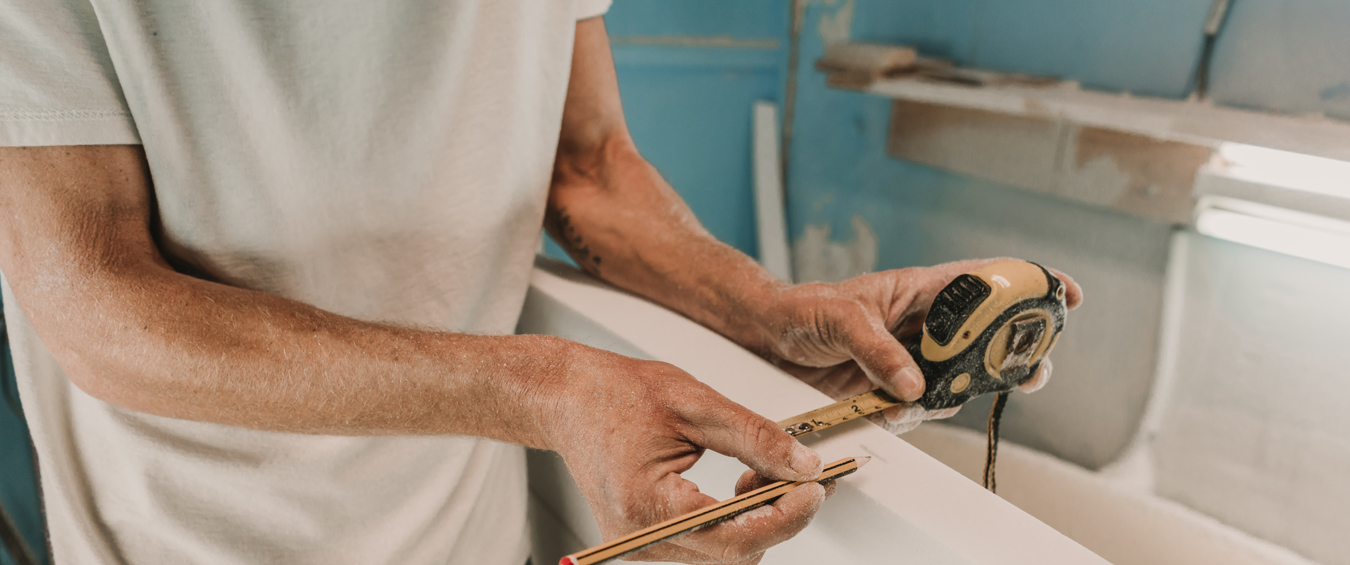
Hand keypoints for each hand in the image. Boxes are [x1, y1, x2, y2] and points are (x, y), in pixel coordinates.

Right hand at [539, 346, 833, 563]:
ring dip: (756, 522)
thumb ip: (756, 438)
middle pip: (734, 554)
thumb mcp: (697, 405)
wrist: (570, 399)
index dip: (785, 517)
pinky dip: (735, 523)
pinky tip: (740, 488)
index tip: (817, 489)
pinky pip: (707, 548)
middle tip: (802, 476)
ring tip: (761, 475)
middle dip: (777, 517)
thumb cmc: (618, 395)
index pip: (733, 534)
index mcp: (647, 505)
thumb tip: (804, 467)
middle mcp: (641, 539)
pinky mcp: (648, 542)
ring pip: (725, 555)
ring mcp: (641, 547)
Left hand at [756, 259, 1082, 434]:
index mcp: (920, 290)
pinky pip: (924, 407)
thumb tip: (913, 384)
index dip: (1028, 282)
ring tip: (966, 395)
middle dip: (1018, 351)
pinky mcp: (895, 390)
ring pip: (963, 376)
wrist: (767, 341)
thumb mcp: (839, 319)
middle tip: (1037, 367)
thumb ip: (878, 350)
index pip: (986, 280)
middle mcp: (924, 325)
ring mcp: (913, 359)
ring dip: (972, 389)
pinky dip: (921, 413)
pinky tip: (902, 409)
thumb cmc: (802, 311)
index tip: (1065, 293)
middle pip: (988, 336)